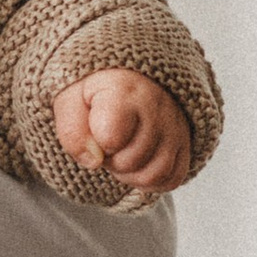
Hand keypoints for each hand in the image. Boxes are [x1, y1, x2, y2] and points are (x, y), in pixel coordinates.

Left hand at [53, 68, 192, 202]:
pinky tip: (137, 162)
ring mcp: (175, 126)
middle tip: (105, 141)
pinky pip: (171, 178)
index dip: (96, 141)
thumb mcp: (70, 99)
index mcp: (125, 92)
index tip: (94, 126)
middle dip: (110, 160)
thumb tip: (93, 161)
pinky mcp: (186, 141)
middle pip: (130, 162)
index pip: (110, 138)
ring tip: (121, 152)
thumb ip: (72, 130)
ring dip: (129, 174)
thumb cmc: (96, 89)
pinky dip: (150, 181)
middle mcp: (158, 108)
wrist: (130, 75)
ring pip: (153, 175)